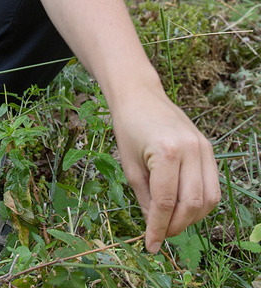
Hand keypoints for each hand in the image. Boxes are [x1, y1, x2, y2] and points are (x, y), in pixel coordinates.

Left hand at [110, 88, 220, 252]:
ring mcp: (203, 148)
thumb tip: (155, 227)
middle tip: (160, 234)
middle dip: (176, 226)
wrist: (139, 95)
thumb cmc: (128, 126)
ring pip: (208, 199)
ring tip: (170, 221)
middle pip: (191, 204)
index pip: (166, 202)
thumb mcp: (129, 164)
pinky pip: (212, 186)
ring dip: (191, 218)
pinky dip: (200, 202)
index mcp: (166, 151)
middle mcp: (190, 150)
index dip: (158, 228)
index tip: (150, 244)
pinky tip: (182, 206)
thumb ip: (144, 197)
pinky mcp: (209, 149)